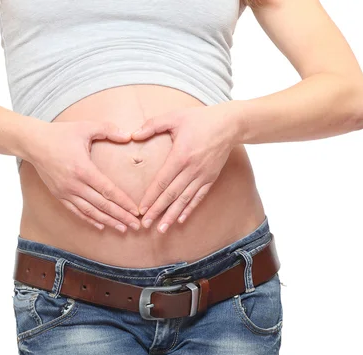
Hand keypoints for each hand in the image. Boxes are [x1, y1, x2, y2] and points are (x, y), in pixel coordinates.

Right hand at [27, 120, 140, 232]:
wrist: (32, 143)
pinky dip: (90, 220)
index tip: (136, 210)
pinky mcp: (58, 195)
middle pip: (102, 205)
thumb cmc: (60, 134)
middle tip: (135, 225)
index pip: (108, 190)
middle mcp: (74, 184)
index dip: (123, 202)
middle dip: (120, 216)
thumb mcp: (85, 127)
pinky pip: (76, 211)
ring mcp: (65, 192)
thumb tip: (128, 135)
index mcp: (83, 169)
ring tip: (122, 229)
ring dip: (108, 221)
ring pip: (90, 212)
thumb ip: (108, 130)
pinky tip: (101, 226)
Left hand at [131, 104, 239, 232]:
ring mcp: (202, 176)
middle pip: (171, 195)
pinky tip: (180, 220)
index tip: (141, 209)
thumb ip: (152, 125)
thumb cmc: (200, 119)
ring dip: (172, 216)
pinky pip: (198, 197)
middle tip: (145, 224)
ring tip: (161, 229)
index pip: (162, 181)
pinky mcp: (210, 178)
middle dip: (157, 211)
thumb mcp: (174, 116)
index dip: (151, 197)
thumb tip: (133, 134)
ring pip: (184, 200)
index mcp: (180, 156)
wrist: (229, 124)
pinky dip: (189, 209)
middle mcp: (192, 170)